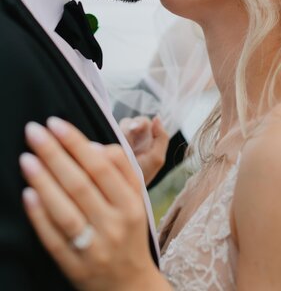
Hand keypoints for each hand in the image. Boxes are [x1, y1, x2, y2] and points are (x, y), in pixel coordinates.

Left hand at [19, 118, 167, 290]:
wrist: (130, 286)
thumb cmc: (129, 232)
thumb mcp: (137, 199)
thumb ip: (121, 169)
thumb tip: (93, 146)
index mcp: (131, 204)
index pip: (101, 166)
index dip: (76, 143)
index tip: (55, 123)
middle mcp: (115, 224)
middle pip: (81, 184)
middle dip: (55, 154)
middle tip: (34, 131)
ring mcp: (94, 248)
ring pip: (66, 210)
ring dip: (44, 181)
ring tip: (26, 158)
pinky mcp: (75, 267)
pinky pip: (54, 239)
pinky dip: (40, 216)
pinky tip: (28, 194)